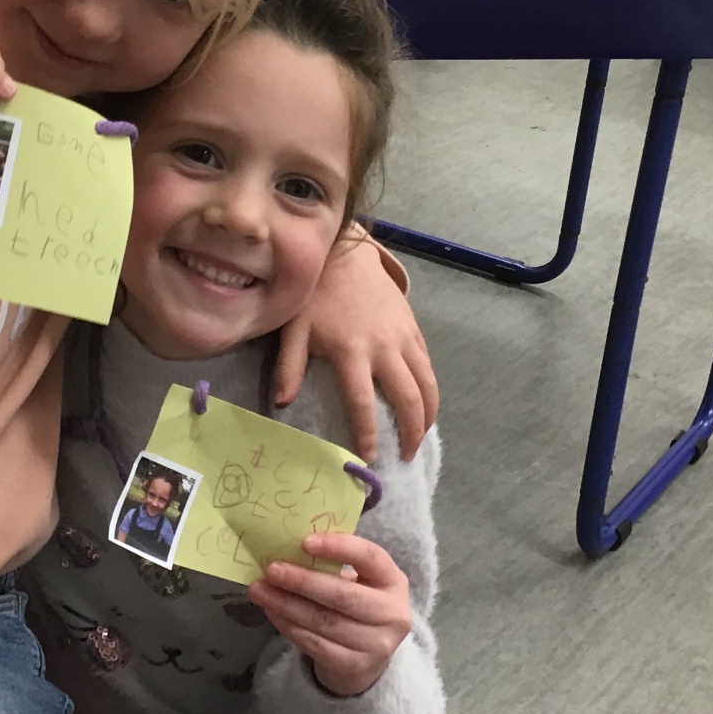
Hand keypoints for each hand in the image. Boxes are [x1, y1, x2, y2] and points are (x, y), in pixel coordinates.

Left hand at [251, 533, 411, 697]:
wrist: (367, 660)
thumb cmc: (357, 607)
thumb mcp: (360, 583)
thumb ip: (333, 566)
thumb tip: (286, 549)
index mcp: (394, 582)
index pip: (371, 557)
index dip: (339, 547)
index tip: (304, 542)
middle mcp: (392, 614)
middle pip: (343, 595)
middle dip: (302, 581)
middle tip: (271, 569)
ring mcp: (375, 645)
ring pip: (323, 621)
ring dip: (286, 604)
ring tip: (260, 590)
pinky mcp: (353, 666)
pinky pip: (314, 643)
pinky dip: (288, 625)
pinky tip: (271, 611)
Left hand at [275, 231, 436, 459]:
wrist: (345, 255)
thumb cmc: (315, 295)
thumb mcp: (294, 328)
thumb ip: (289, 367)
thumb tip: (282, 404)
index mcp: (352, 351)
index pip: (364, 402)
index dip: (368, 434)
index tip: (369, 457)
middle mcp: (384, 347)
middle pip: (409, 398)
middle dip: (411, 432)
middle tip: (406, 455)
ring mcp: (404, 337)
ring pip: (428, 383)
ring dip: (428, 415)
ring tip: (421, 437)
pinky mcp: (414, 328)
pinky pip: (428, 364)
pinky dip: (430, 389)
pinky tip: (424, 405)